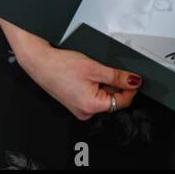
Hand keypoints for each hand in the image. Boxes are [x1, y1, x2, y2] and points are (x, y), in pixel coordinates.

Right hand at [0, 19, 141, 119]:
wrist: (40, 62)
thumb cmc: (61, 66)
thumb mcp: (95, 68)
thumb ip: (117, 77)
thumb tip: (134, 81)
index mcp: (91, 106)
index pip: (122, 102)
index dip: (130, 88)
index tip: (134, 77)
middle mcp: (85, 111)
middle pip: (113, 99)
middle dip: (116, 84)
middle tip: (108, 69)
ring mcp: (79, 107)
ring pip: (103, 96)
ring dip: (105, 83)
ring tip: (94, 71)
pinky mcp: (75, 101)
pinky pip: (93, 94)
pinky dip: (95, 84)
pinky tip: (88, 74)